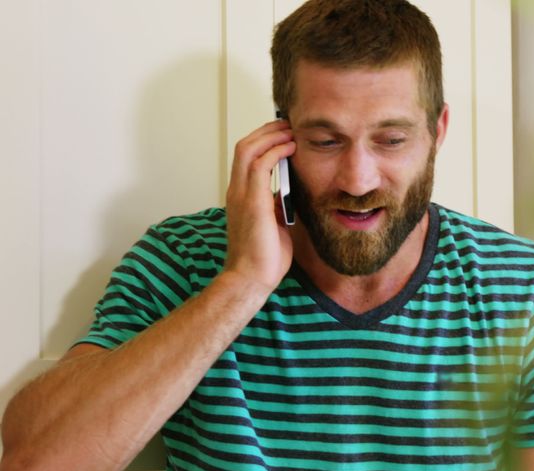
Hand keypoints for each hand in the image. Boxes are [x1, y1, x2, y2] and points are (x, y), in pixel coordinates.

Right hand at [222, 120, 295, 292]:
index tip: (284, 133)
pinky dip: (275, 151)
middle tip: (288, 123)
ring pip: (249, 149)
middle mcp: (236, 190)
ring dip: (272, 135)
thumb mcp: (274, 223)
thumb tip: (290, 192)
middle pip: (245, 146)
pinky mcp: (252, 202)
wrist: (252, 278)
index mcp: (240, 195)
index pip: (246, 156)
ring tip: (291, 129)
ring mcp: (241, 194)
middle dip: (267, 130)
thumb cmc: (264, 257)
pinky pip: (260, 166)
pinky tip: (290, 146)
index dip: (264, 140)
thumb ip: (278, 204)